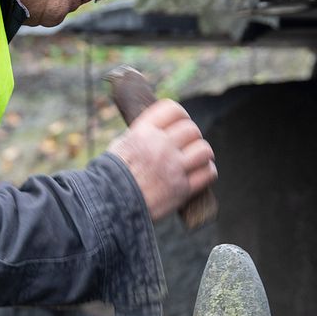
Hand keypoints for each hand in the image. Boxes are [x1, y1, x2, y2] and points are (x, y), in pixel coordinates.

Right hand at [108, 98, 216, 221]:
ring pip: (204, 149)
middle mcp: (160, 146)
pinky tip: (201, 173)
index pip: (172, 109)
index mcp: (143, 132)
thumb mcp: (120, 146)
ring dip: (202, 153)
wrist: (108, 206)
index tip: (181, 123)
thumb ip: (140, 135)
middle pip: (191, 129)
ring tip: (197, 159)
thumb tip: (154, 129)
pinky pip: (207, 173)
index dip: (180, 115)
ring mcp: (173, 167)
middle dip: (192, 136)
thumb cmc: (109, 177)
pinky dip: (208, 171)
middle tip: (188, 146)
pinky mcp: (182, 189)